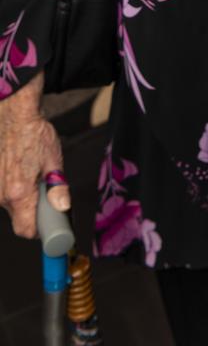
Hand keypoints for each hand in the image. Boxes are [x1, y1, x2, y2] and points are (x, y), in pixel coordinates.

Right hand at [0, 72, 69, 237]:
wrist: (13, 114)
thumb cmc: (34, 133)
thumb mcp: (53, 160)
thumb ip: (58, 188)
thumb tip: (63, 208)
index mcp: (19, 193)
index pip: (25, 229)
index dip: (39, 231)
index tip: (49, 224)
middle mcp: (1, 194)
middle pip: (18, 217)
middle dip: (33, 210)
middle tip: (46, 192)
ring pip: (10, 204)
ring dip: (22, 196)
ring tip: (32, 174)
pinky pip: (2, 192)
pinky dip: (13, 186)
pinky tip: (21, 170)